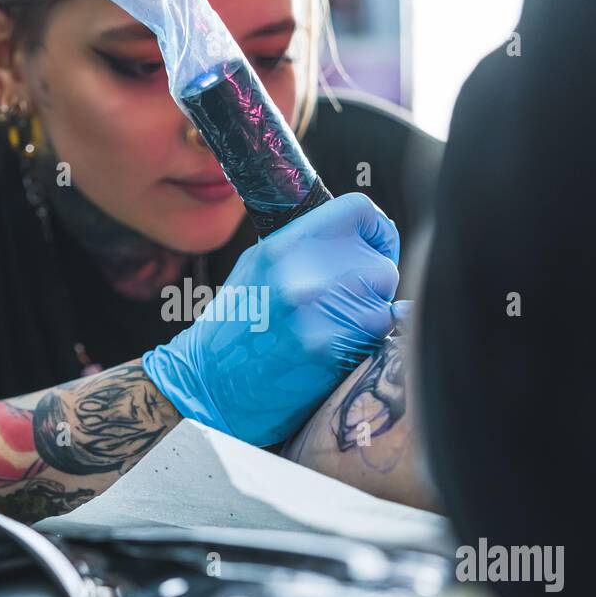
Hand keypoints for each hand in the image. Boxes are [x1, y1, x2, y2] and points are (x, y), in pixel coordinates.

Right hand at [142, 192, 399, 445]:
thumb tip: (356, 240)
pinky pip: (379, 334)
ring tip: (333, 326)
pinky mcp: (333, 348)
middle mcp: (304, 273)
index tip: (372, 247)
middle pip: (380, 262)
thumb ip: (307, 247)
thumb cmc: (233, 328)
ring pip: (384, 300)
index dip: (375, 230)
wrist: (210, 385)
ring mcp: (320, 312)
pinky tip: (336, 346)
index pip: (359, 211)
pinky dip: (367, 340)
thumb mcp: (259, 266)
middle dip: (371, 282)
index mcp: (284, 246)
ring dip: (370, 313)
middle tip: (345, 301)